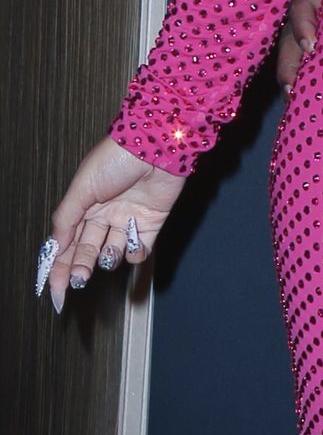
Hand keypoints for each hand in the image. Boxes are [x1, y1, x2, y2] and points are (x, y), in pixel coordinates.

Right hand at [41, 137, 185, 311]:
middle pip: (88, 249)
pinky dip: (135, 252)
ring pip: (112, 251)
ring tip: (109, 253)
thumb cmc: (115, 159)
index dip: (60, 266)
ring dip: (108, 258)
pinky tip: (133, 245)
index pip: (67, 242)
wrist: (156, 145)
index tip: (56, 289)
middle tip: (80, 279)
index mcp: (84, 205)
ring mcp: (128, 218)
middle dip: (81, 267)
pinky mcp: (152, 221)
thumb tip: (54, 247)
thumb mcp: (82, 188)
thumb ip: (66, 219)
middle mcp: (105, 213)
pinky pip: (140, 247)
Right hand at [275, 0, 322, 92]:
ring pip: (294, 53)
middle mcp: (313, 8)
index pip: (302, 5)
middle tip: (293, 85)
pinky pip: (310, 63)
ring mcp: (317, 27)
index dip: (302, 25)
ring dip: (294, 74)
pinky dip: (308, 80)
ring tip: (296, 100)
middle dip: (289, 60)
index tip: (313, 44)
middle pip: (289, 37)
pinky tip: (311, 104)